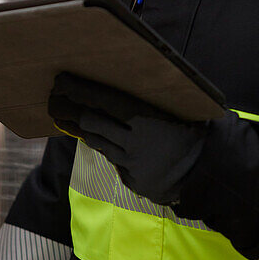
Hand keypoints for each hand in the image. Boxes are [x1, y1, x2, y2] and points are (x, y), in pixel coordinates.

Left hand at [48, 72, 207, 204]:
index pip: (103, 100)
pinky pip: (113, 159)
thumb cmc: (193, 132)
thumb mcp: (175, 109)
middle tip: (53, 98)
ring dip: (77, 128)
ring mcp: (130, 163)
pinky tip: (95, 138)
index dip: (79, 90)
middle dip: (69, 109)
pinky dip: (106, 148)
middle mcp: (133, 140)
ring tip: (61, 115)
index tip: (61, 81)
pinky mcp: (131, 179)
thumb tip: (129, 80)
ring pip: (97, 142)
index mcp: (144, 118)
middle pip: (91, 122)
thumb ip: (148, 102)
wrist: (206, 174)